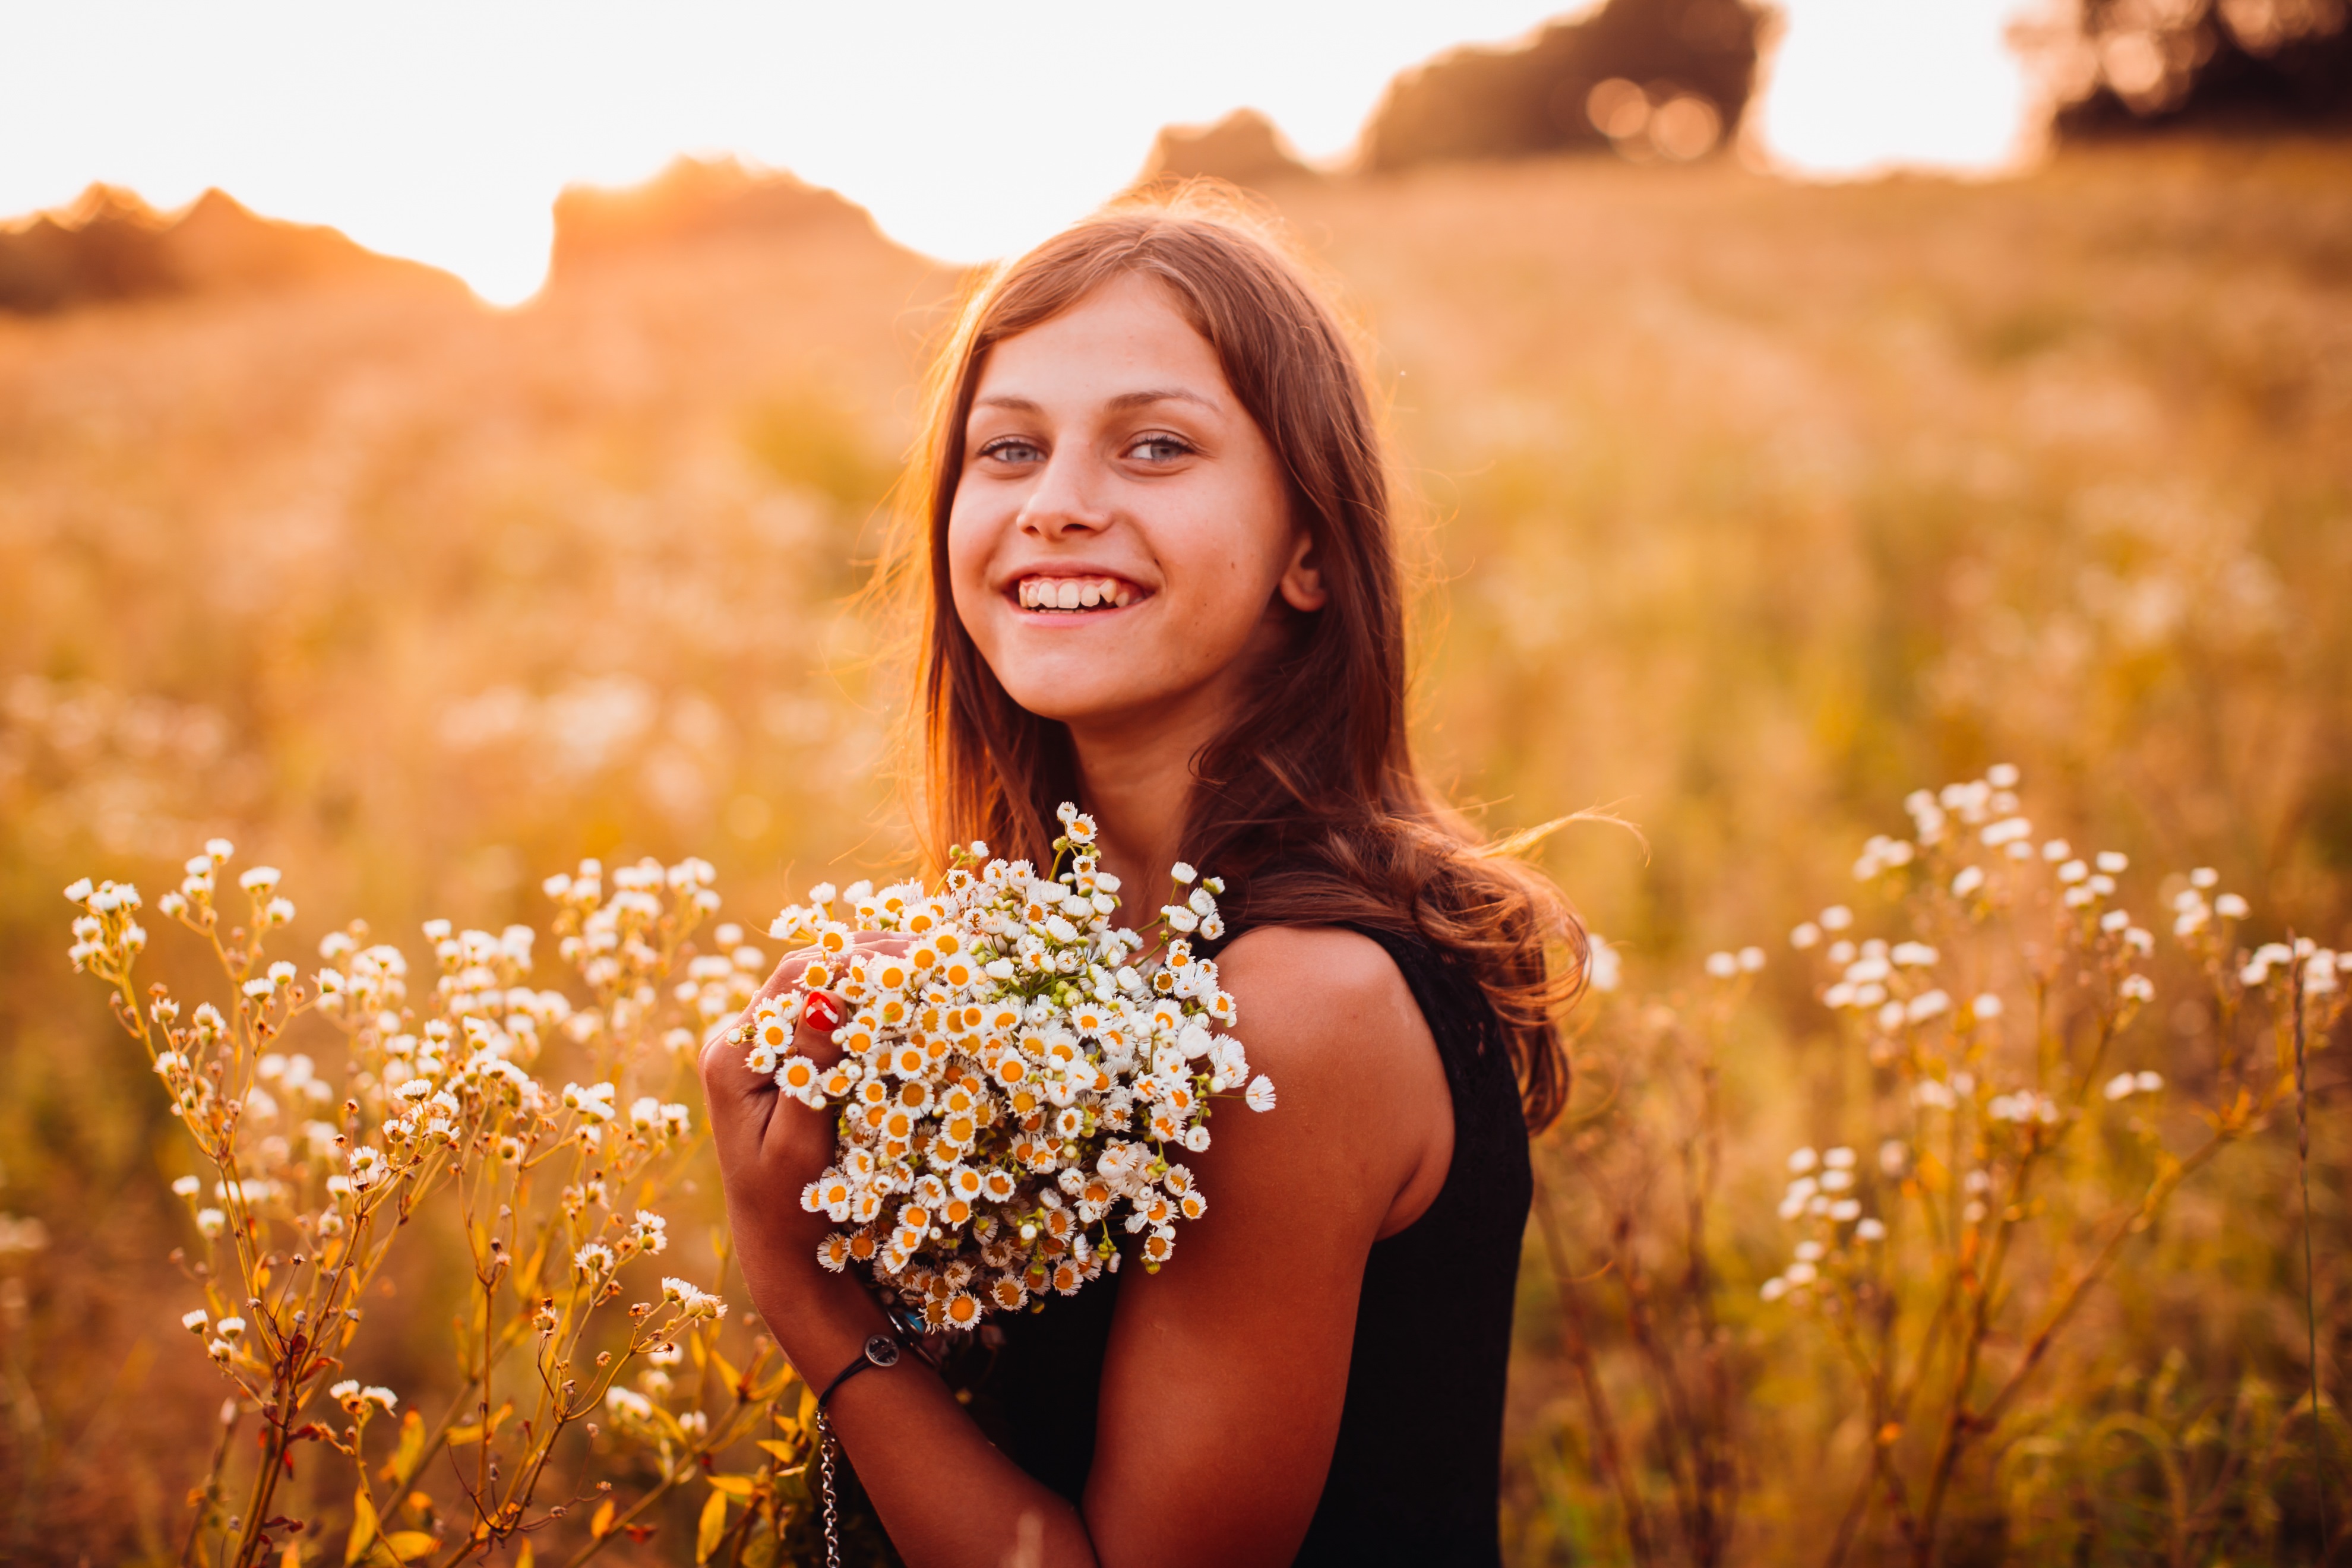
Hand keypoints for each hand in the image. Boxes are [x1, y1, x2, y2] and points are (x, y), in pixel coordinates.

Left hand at [697, 936, 905, 1315]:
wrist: (779, 1247)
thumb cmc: (791, 1206)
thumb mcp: (800, 1144)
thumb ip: (811, 1071)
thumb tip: (826, 999)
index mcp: (732, 1059)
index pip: (793, 983)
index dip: (852, 961)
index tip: (911, 955)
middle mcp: (738, 1043)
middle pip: (802, 973)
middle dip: (864, 955)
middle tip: (929, 946)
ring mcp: (759, 1049)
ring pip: (814, 986)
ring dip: (865, 969)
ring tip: (924, 956)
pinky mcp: (783, 1061)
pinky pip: (821, 1012)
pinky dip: (861, 996)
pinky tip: (901, 987)